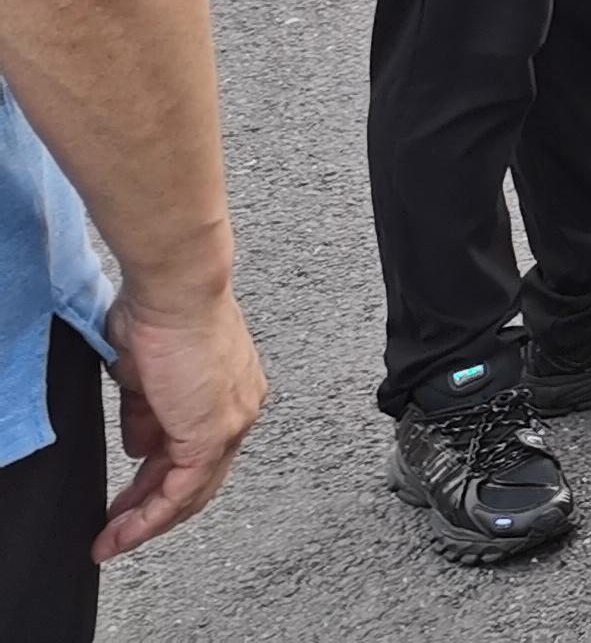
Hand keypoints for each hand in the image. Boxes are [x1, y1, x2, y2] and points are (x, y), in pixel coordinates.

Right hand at [94, 282, 264, 561]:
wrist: (176, 290)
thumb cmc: (160, 313)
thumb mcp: (144, 376)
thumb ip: (146, 415)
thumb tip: (141, 448)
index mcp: (229, 393)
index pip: (198, 452)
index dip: (160, 483)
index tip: (129, 502)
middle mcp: (239, 409)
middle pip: (198, 479)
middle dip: (152, 511)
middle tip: (117, 531)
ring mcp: (232, 422)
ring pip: (192, 492)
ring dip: (147, 522)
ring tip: (112, 540)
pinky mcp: (214, 432)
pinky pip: (182, 490)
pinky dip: (150, 517)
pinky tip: (125, 530)